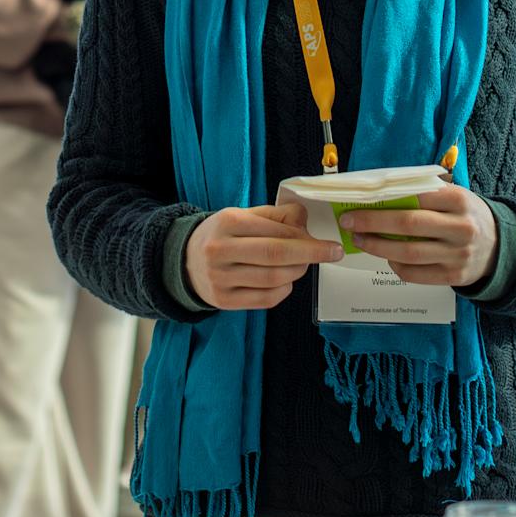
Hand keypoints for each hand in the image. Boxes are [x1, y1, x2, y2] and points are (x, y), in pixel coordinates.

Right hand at [185, 202, 343, 309]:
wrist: (184, 261)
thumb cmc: (221, 235)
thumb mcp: (242, 215)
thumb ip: (274, 216)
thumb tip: (304, 219)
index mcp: (227, 223)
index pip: (276, 233)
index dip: (307, 240)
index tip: (328, 242)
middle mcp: (221, 251)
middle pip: (276, 256)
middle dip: (310, 255)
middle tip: (330, 253)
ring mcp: (221, 279)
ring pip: (274, 279)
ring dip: (297, 272)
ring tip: (303, 264)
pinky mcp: (224, 301)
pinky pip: (266, 299)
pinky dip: (284, 290)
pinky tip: (286, 280)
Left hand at [338, 186, 500, 288]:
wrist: (499, 247)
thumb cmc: (466, 215)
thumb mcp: (454, 196)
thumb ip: (424, 194)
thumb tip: (380, 195)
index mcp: (459, 200)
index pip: (415, 197)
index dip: (383, 201)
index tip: (358, 202)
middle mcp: (460, 228)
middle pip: (408, 225)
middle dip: (373, 223)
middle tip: (350, 223)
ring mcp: (457, 255)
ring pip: (409, 253)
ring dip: (378, 247)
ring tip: (360, 240)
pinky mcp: (454, 277)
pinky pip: (416, 274)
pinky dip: (396, 266)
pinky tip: (387, 257)